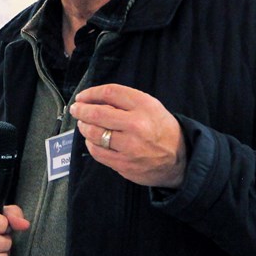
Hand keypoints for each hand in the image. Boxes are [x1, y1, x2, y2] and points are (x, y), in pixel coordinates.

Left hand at [69, 84, 185, 188]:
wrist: (179, 160)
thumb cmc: (162, 130)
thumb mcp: (151, 107)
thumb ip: (125, 101)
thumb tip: (94, 100)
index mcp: (144, 106)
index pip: (110, 92)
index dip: (91, 93)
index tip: (82, 96)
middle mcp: (137, 125)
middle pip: (97, 113)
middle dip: (81, 110)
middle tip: (76, 109)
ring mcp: (129, 146)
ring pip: (94, 133)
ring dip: (84, 127)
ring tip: (83, 124)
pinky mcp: (124, 163)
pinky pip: (97, 152)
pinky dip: (90, 144)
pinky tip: (92, 140)